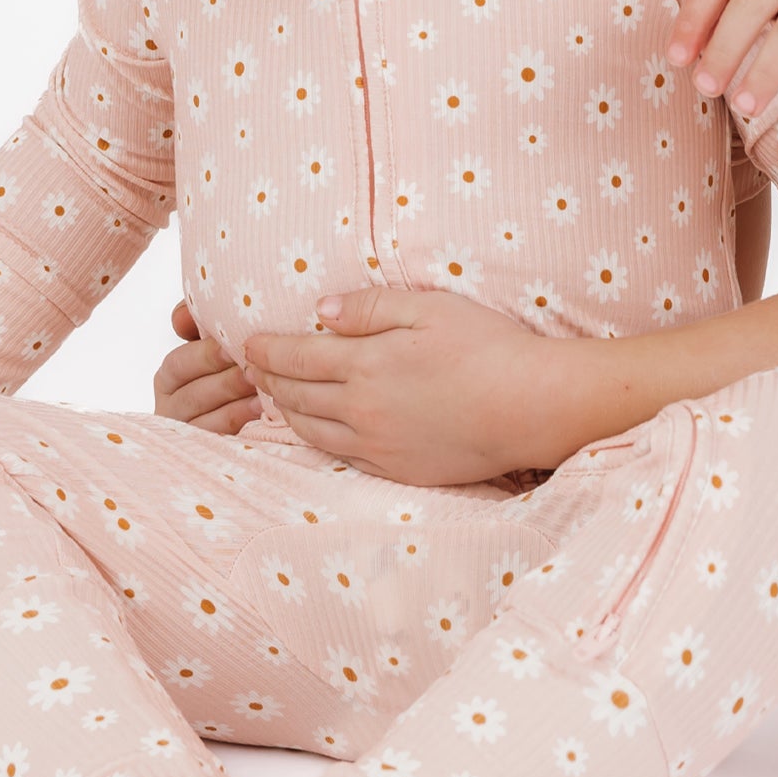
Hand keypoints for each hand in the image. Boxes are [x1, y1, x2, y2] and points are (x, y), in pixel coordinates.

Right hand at [152, 298, 262, 435]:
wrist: (250, 404)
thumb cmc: (231, 363)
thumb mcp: (212, 339)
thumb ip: (195, 321)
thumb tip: (182, 318)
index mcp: (170, 376)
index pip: (178, 365)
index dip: (204, 356)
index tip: (231, 348)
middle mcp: (172, 406)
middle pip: (193, 394)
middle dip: (225, 381)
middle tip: (253, 369)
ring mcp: (189, 431)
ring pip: (207, 419)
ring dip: (236, 402)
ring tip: (263, 389)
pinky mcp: (209, 449)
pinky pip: (221, 437)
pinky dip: (241, 421)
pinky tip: (263, 410)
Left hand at [243, 290, 579, 485]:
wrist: (531, 406)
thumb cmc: (488, 347)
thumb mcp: (430, 308)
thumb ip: (371, 308)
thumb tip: (320, 312)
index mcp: (366, 364)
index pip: (297, 357)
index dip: (266, 349)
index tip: (246, 342)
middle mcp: (362, 410)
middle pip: (296, 396)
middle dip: (266, 378)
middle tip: (250, 366)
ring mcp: (378, 444)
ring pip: (311, 430)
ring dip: (285, 411)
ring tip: (274, 397)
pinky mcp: (397, 468)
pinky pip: (341, 455)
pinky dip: (316, 439)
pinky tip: (316, 429)